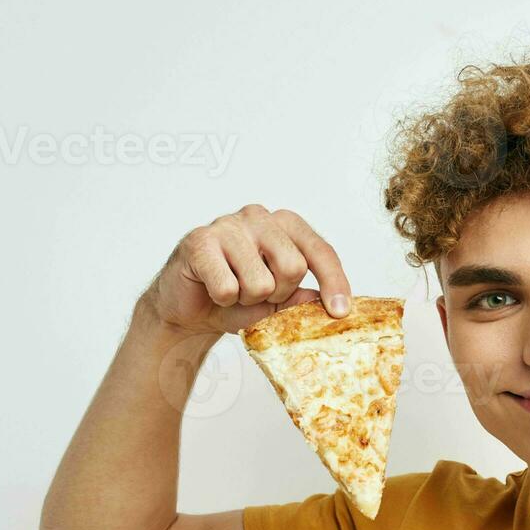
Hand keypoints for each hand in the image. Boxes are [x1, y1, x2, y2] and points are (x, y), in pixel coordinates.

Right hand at [141, 204, 352, 335]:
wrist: (190, 308)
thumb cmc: (237, 297)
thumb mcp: (278, 303)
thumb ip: (301, 300)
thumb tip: (325, 303)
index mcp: (286, 225)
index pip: (320, 251)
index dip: (334, 282)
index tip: (340, 312)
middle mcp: (260, 217)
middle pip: (293, 267)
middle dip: (278, 294)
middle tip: (257, 294)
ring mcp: (228, 224)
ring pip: (260, 282)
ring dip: (247, 299)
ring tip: (234, 291)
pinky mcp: (199, 240)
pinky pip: (227, 287)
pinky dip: (222, 300)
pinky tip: (213, 289)